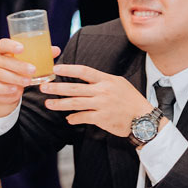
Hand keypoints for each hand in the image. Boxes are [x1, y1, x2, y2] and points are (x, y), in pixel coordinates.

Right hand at [0, 38, 61, 117]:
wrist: (7, 91)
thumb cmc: (19, 71)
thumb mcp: (28, 63)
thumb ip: (41, 56)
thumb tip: (56, 50)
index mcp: (3, 51)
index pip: (3, 44)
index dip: (11, 45)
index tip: (23, 48)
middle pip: (3, 60)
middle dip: (18, 65)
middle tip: (33, 70)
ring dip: (15, 78)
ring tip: (28, 82)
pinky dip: (6, 89)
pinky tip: (16, 90)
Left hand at [40, 64, 154, 137]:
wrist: (143, 118)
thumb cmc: (131, 101)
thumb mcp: (119, 84)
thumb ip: (103, 81)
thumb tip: (86, 82)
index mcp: (107, 80)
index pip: (84, 71)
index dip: (68, 69)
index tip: (56, 69)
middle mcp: (103, 91)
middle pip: (75, 88)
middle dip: (57, 87)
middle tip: (44, 87)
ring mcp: (102, 105)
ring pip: (75, 103)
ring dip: (59, 104)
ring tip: (48, 103)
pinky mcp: (102, 118)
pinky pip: (83, 117)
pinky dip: (74, 118)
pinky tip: (68, 118)